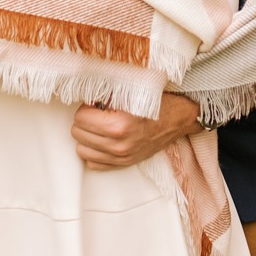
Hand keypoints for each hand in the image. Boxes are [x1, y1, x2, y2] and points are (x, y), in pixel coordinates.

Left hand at [70, 90, 200, 169]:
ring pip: (82, 151)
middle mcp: (118, 145)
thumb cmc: (156, 102)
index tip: (95, 103)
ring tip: (99, 126)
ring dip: (87, 137)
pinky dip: (94, 152)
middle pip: (78, 134)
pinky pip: (93, 163)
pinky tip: (103, 139)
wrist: (177, 119)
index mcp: (119, 125)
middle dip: (84, 121)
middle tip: (96, 113)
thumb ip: (105, 94)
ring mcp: (121, 158)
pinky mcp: (123, 164)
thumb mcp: (130, 91)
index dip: (86, 107)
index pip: (80, 118)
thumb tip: (85, 97)